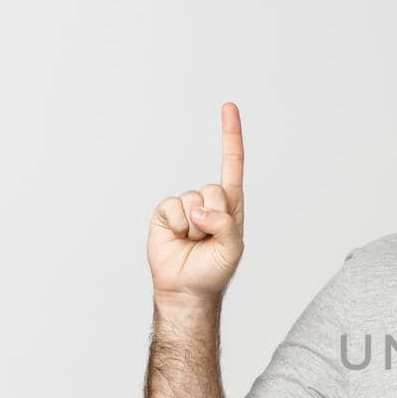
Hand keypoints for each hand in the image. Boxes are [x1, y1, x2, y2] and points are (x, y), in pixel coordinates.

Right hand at [147, 102, 246, 304]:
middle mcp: (208, 201)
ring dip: (194, 227)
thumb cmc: (214, 270)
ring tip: (193, 243)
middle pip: (213, 189)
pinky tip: (177, 240)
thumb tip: (200, 211)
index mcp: (230, 205)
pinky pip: (171, 208)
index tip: (228, 107)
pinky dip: (176, 226)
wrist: (186, 290)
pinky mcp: (164, 213)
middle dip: (213, 217)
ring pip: (192, 200)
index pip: (232, 164)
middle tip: (208, 240)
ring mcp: (185, 206)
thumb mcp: (232, 248)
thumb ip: (225, 225)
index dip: (230, 135)